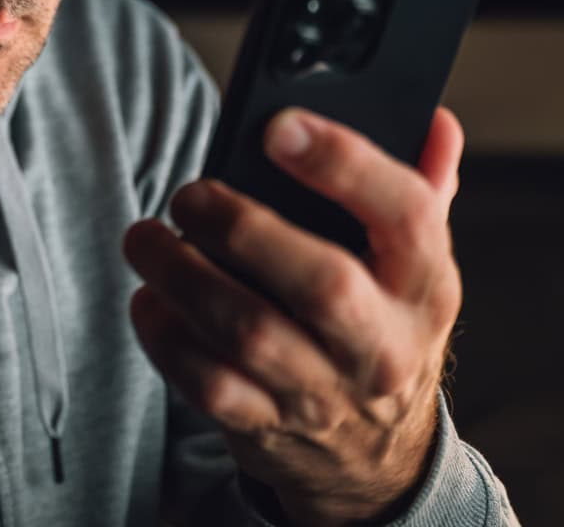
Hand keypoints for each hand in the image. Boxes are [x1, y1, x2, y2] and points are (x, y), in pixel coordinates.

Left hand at [123, 107, 465, 525]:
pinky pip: (206, 383)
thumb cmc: (380, 326)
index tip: (278, 126)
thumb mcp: (415, 266)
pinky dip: (164, 335)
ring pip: (249, 333)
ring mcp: (323, 392)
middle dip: (241, 227)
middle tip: (188, 194)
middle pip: (322, 282)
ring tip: (145, 238)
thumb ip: (420, 186)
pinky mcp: (266, 426)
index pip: (407, 215)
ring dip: (182, 275)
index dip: (345, 163)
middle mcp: (381, 343)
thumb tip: (431, 118)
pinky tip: (148, 299)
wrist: (374, 457)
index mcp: (426, 285)